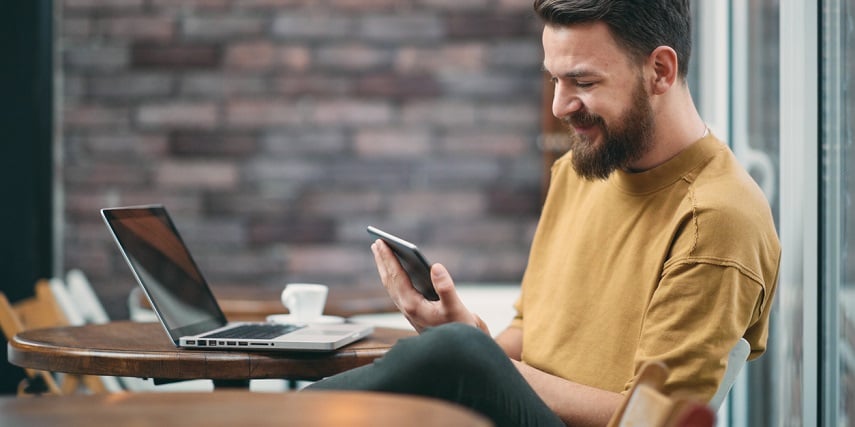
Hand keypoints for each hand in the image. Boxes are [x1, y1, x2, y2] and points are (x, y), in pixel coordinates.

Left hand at [371, 239, 488, 334]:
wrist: (459, 349)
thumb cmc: (459, 328)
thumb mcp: (456, 308)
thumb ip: (445, 288)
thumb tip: (435, 267)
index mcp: (412, 305)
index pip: (396, 277)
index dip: (388, 258)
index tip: (381, 243)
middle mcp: (406, 308)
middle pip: (389, 280)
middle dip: (383, 261)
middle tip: (377, 243)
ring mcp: (408, 310)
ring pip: (391, 285)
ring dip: (386, 268)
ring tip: (381, 253)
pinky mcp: (413, 312)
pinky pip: (398, 290)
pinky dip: (394, 277)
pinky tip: (396, 270)